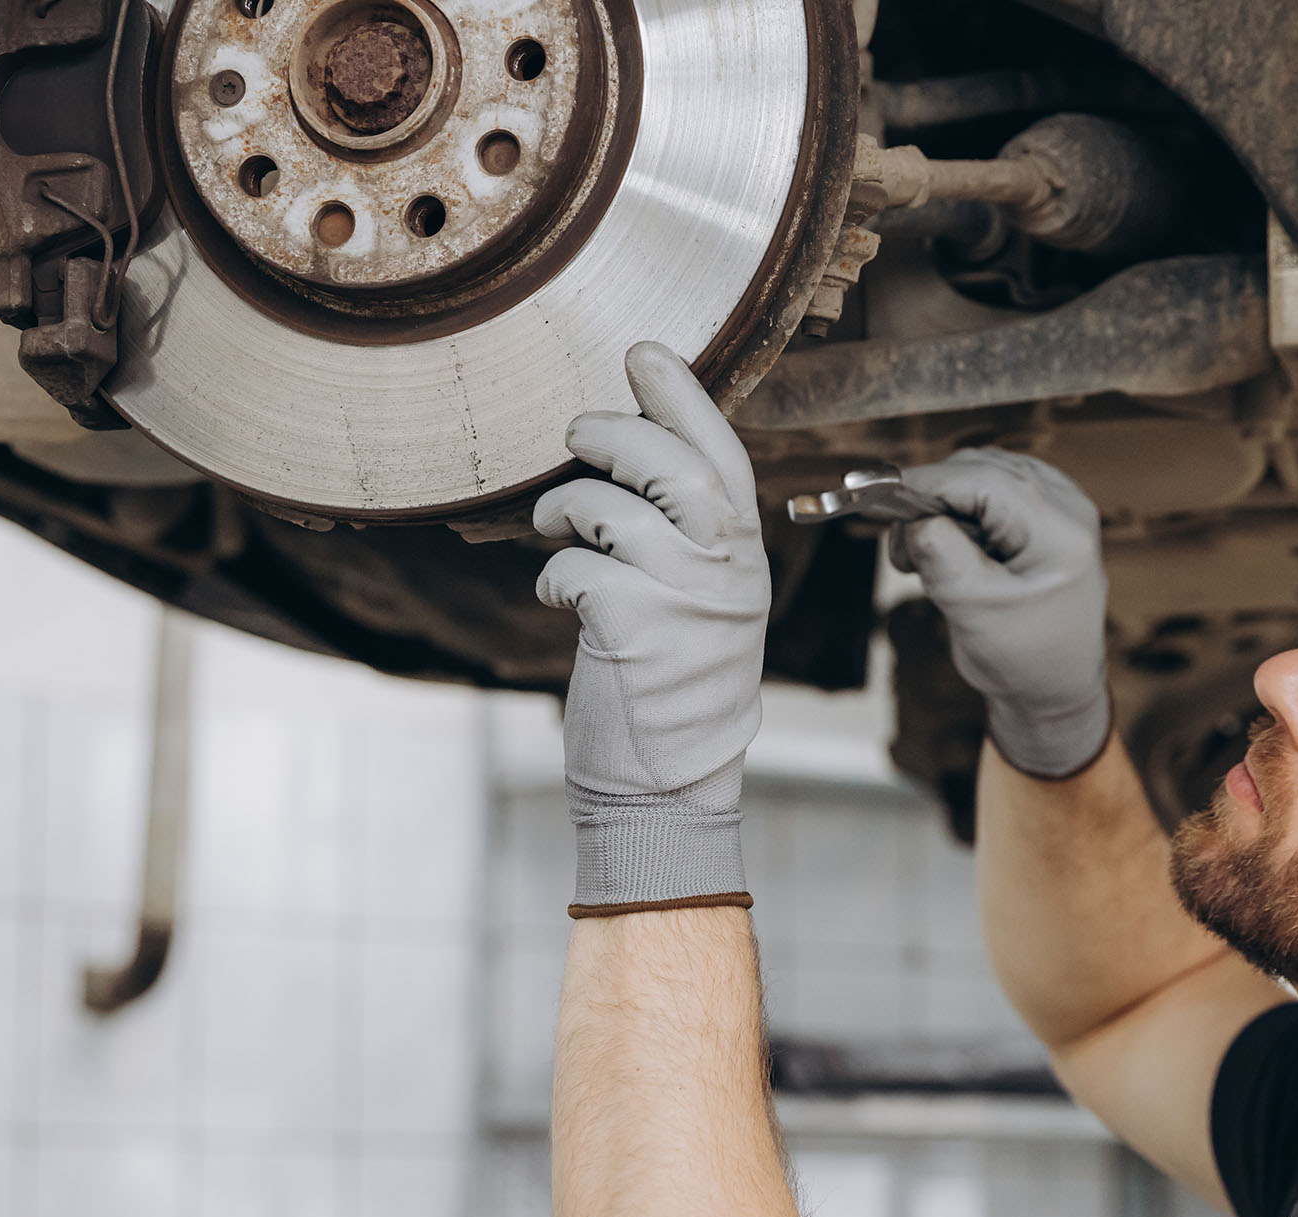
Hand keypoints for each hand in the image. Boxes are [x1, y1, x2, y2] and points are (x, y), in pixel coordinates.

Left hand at [534, 342, 771, 914]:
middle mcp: (723, 571)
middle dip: (615, 433)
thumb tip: (637, 453)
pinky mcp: (631, 629)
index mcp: (745, 555)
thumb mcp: (701, 603)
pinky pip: (574, 568)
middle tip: (575, 430)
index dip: (682, 397)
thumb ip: (688, 536)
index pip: (722, 455)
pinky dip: (553, 574)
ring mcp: (681, 600)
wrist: (666, 783)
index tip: (644, 352)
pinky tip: (558, 598)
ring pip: (612, 509)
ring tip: (554, 523)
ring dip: (566, 504)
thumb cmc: (672, 684)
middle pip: (672, 466)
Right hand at [894, 448, 1110, 779]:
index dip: (927, 484)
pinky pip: (989, 489)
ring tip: (929, 561)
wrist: (1052, 687)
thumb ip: (940, 556)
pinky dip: (958, 512)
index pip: (984, 480)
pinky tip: (950, 550)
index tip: (877, 498)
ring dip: (943, 508)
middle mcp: (1065, 507)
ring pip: (980, 473)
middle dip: (933, 501)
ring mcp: (1057, 506)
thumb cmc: (1022, 659)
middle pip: (980, 469)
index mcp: (1059, 532)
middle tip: (905, 555)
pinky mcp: (1040, 513)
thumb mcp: (972, 610)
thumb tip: (909, 515)